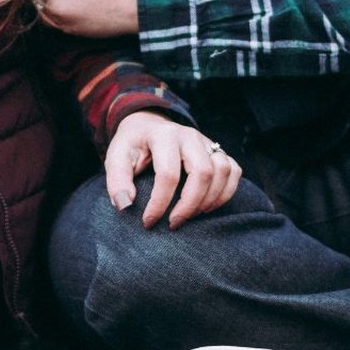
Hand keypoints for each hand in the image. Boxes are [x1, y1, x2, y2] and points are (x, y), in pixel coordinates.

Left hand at [105, 111, 241, 229]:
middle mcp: (189, 135)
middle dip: (189, 205)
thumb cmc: (132, 147)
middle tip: (173, 223)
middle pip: (203, 173)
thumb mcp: (115, 158)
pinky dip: (225, 193)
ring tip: (189, 216)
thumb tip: (125, 205)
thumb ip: (117, 180)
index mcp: (163, 135)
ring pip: (223, 172)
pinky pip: (234, 171)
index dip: (159, 203)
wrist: (147, 126)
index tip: (148, 222)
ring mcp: (207, 141)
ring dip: (209, 200)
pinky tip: (206, 206)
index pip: (168, 174)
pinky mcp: (218, 150)